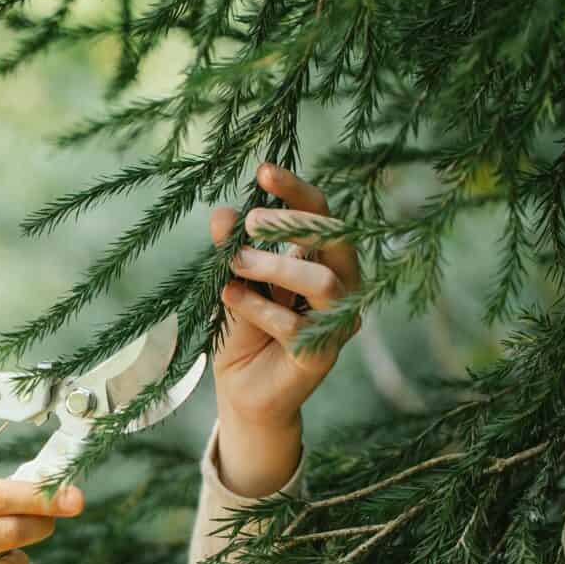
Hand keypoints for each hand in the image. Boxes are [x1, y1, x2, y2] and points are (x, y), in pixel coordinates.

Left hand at [208, 163, 360, 496]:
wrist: (242, 391)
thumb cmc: (242, 327)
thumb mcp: (231, 279)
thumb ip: (230, 249)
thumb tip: (222, 212)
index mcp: (323, 257)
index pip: (321, 212)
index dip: (295, 190)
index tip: (262, 172)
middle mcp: (342, 284)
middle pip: (336, 238)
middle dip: (292, 225)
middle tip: (249, 225)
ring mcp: (337, 321)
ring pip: (322, 280)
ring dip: (275, 266)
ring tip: (235, 263)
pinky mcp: (321, 355)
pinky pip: (294, 324)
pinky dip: (257, 308)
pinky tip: (227, 299)